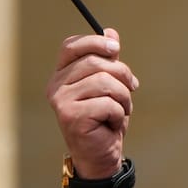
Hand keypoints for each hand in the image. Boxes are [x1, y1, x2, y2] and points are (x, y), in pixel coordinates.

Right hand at [46, 27, 138, 178]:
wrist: (101, 155)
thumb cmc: (104, 120)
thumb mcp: (110, 86)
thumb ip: (107, 61)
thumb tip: (111, 32)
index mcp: (61, 75)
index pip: (71, 46)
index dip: (95, 42)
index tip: (116, 49)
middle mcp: (55, 86)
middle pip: (94, 62)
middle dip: (122, 74)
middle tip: (132, 88)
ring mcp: (61, 102)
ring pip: (104, 82)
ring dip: (123, 96)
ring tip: (122, 109)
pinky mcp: (71, 117)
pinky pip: (107, 103)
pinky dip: (119, 113)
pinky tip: (112, 124)